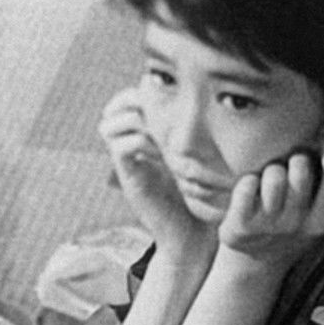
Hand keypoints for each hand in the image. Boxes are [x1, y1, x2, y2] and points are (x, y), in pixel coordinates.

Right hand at [98, 88, 216, 263]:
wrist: (192, 234)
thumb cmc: (203, 195)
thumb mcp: (199, 157)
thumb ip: (194, 133)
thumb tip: (214, 101)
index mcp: (148, 137)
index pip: (128, 99)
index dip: (140, 90)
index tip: (168, 95)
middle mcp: (133, 147)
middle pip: (114, 107)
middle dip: (134, 100)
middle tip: (159, 109)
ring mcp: (128, 162)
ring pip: (109, 125)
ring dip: (134, 120)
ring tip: (158, 130)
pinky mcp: (130, 178)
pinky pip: (121, 147)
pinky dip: (139, 141)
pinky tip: (159, 149)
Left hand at [216, 135, 323, 276]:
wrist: (253, 268)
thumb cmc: (286, 227)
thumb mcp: (315, 213)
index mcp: (322, 221)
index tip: (323, 135)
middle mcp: (297, 224)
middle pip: (301, 169)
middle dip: (295, 158)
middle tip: (288, 164)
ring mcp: (268, 226)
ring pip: (274, 175)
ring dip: (270, 169)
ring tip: (267, 180)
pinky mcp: (239, 227)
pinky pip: (246, 185)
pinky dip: (246, 181)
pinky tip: (248, 189)